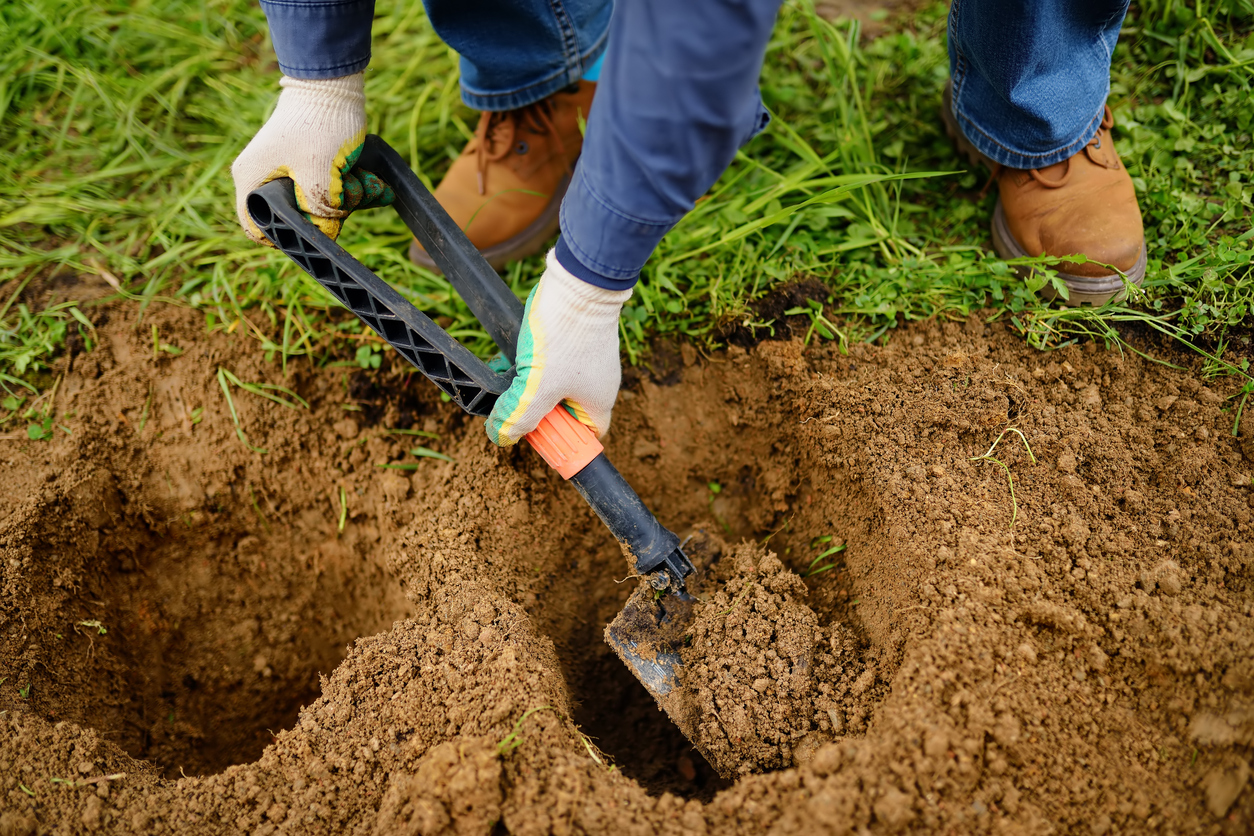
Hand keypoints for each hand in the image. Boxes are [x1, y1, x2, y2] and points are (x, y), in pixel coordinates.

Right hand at [231, 73, 392, 243]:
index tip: (315, 235)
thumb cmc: (320, 124)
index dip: (285, 239)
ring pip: (319, 204)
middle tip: (350, 193)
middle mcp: (265, 178)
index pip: (256, 228)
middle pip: (297, 218)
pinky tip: (370, 177)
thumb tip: (325, 232)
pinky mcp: (310, 165)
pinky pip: (331, 188)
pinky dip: (351, 186)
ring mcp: (288, 171)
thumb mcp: (321, 174)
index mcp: (253, 181)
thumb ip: (320, 210)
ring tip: (366, 179)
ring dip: (348, 198)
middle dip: (331, 212)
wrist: (334, 84)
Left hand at [486, 250, 631, 445]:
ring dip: (529, 385)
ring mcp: (586, 360)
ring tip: (510, 376)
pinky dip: (531, 363)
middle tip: (515, 404)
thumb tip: (502, 436)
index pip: (585, 436)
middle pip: (564, 410)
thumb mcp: (538, 386)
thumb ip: (520, 416)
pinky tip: (514, 356)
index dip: (560, 440)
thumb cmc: (567, 336)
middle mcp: (596, 383)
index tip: (535, 435)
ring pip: (552, 385)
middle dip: (536, 409)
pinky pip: (550, 362)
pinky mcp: (574, 339)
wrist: (578, 281)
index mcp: (598, 401)